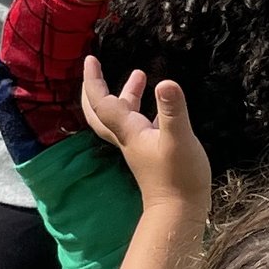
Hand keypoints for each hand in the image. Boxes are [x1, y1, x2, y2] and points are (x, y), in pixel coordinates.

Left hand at [80, 54, 211, 217]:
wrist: (179, 210)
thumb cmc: (178, 176)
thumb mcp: (179, 139)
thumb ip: (172, 110)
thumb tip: (165, 82)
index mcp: (128, 131)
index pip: (103, 102)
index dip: (94, 80)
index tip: (90, 59)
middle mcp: (128, 137)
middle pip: (102, 112)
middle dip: (97, 88)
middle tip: (97, 68)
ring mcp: (139, 146)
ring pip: (124, 117)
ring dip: (127, 96)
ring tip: (140, 75)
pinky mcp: (152, 153)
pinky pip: (141, 126)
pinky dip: (146, 111)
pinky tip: (161, 106)